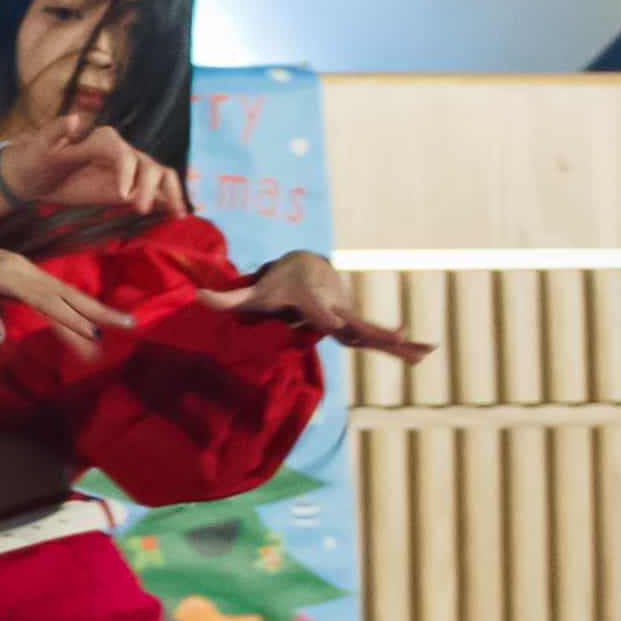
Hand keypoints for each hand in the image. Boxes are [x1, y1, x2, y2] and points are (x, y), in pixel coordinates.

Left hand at [0, 110, 180, 224]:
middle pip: (148, 165)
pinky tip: (176, 215)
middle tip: (140, 209)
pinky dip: (168, 200)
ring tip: (177, 213)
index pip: (124, 154)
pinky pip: (155, 191)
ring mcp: (128, 170)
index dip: (127, 172)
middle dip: (150, 186)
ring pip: (158, 176)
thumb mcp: (41, 145)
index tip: (122, 196)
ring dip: (169, 192)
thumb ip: (57, 131)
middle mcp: (122, 152)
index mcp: (103, 140)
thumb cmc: (38, 157)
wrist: (35, 175)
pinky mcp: (129, 187)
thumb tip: (74, 118)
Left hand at [0, 227, 128, 354]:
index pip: (48, 301)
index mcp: (9, 274)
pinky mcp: (18, 270)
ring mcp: (22, 267)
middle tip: (130, 323)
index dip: (72, 319)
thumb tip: (1, 338)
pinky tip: (82, 313)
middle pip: (66, 293)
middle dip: (98, 310)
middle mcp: (22, 268)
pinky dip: (70, 301)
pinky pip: (51, 288)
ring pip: (63, 290)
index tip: (96, 335)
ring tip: (116, 321)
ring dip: (90, 306)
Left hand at [205, 248, 434, 361]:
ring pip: (372, 332)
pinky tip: (424, 354)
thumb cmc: (275, 285)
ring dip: (397, 342)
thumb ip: (226, 298)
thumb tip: (195, 295)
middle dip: (374, 330)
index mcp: (309, 301)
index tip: (336, 324)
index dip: (324, 316)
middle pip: (354, 322)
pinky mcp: (354, 326)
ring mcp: (347, 317)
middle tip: (397, 336)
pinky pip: (377, 338)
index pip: (317, 312)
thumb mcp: (252, 293)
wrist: (306, 266)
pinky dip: (400, 346)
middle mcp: (333, 307)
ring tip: (425, 352)